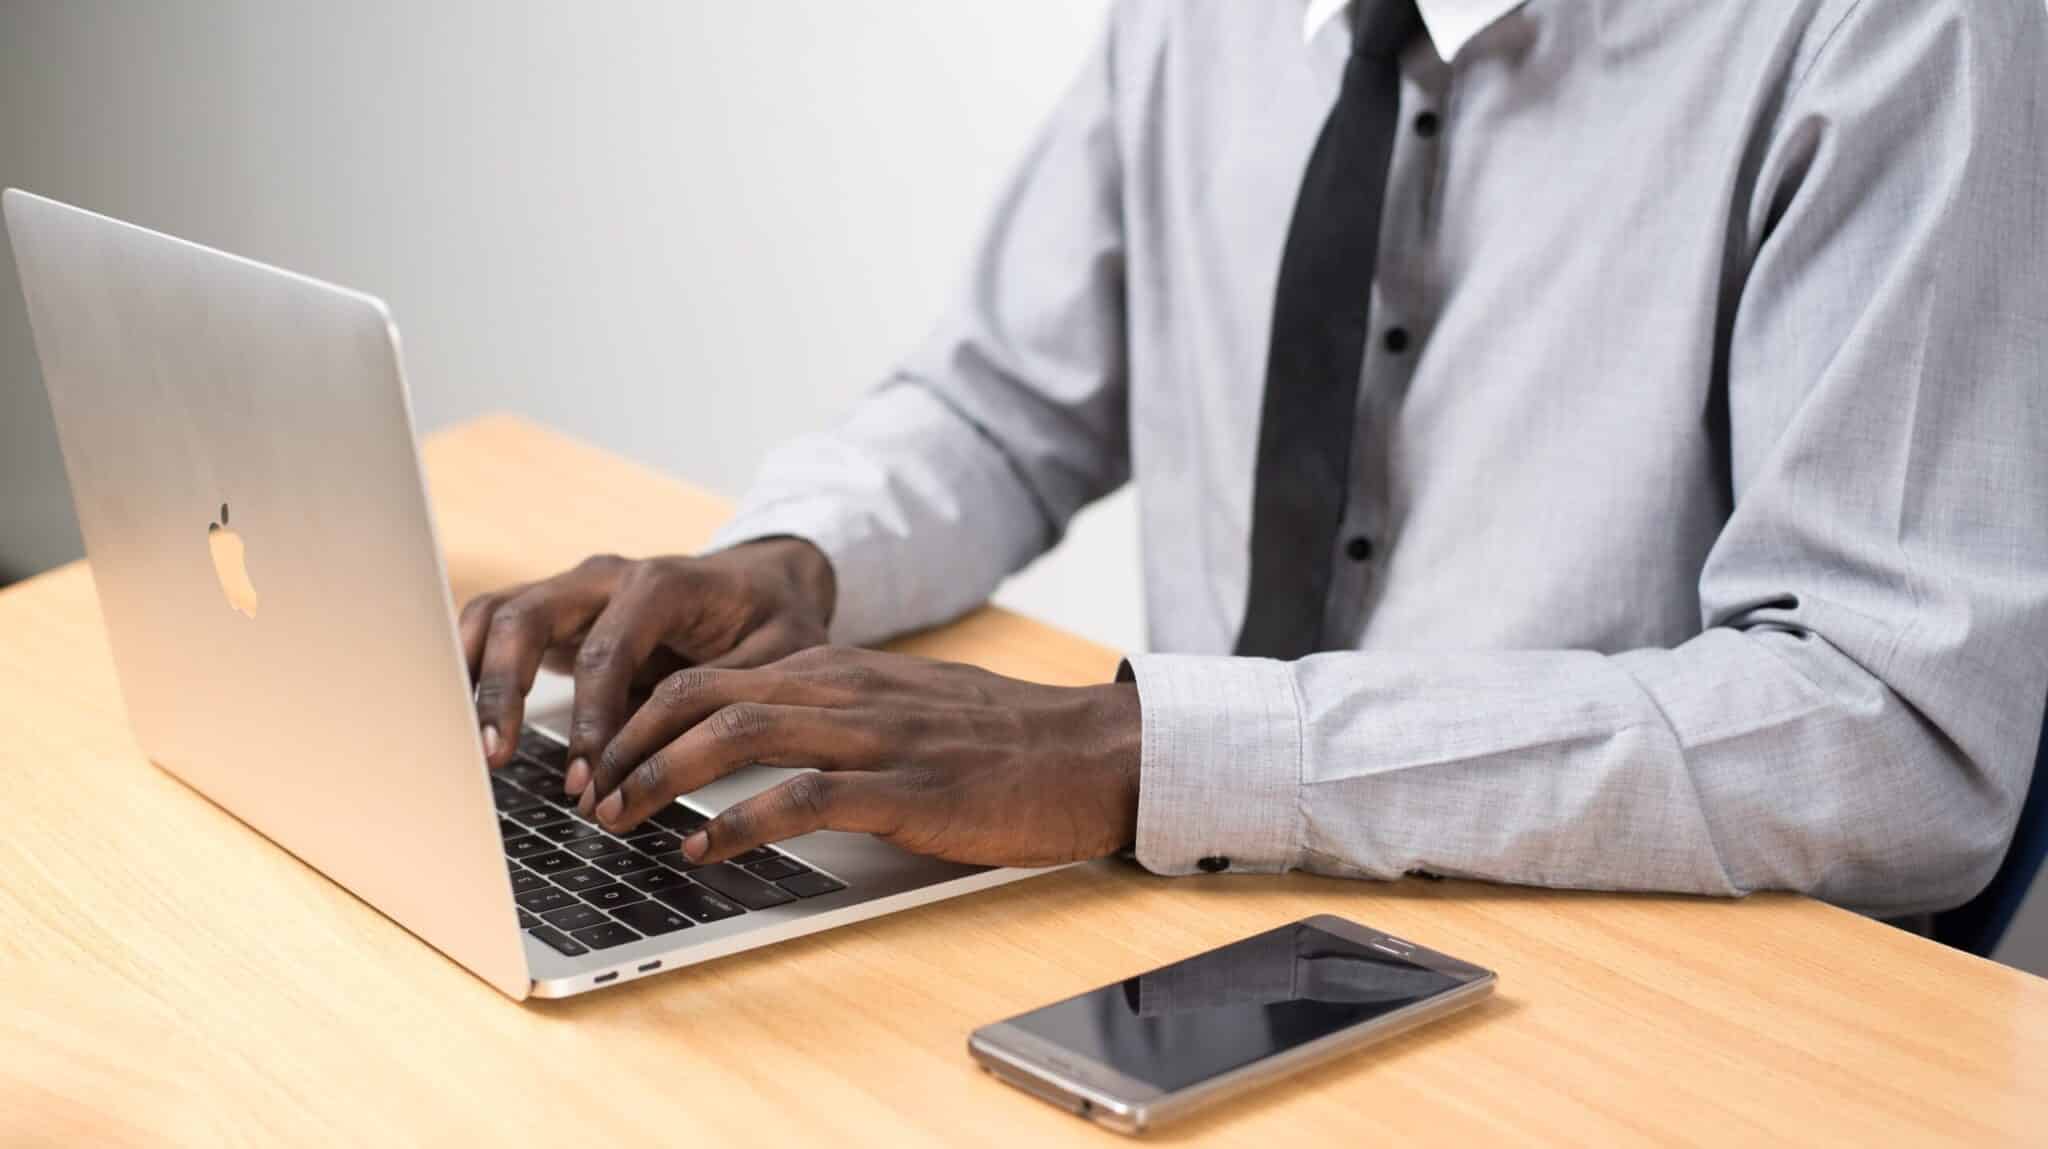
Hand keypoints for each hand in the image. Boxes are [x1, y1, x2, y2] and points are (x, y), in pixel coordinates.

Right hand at [458, 539, 835, 791]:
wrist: (764, 582)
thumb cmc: (772, 621)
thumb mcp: (775, 659)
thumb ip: (724, 697)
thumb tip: (677, 758)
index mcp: (662, 583)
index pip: (606, 651)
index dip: (591, 719)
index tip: (587, 778)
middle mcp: (606, 577)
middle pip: (529, 617)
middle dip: (505, 690)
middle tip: (493, 757)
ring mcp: (573, 589)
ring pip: (497, 615)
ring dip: (474, 678)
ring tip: (465, 745)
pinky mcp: (555, 612)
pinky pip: (494, 628)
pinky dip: (470, 668)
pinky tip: (460, 720)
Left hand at [582, 646, 1142, 867]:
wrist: (1093, 751)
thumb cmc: (1001, 740)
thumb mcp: (904, 705)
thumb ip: (835, 712)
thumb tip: (758, 737)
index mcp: (841, 671)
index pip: (710, 676)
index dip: (638, 716)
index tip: (599, 761)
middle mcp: (847, 691)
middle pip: (703, 694)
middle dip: (627, 743)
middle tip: (587, 795)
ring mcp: (877, 737)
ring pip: (738, 732)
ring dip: (660, 776)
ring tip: (619, 818)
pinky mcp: (908, 791)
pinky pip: (803, 796)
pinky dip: (738, 821)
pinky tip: (702, 848)